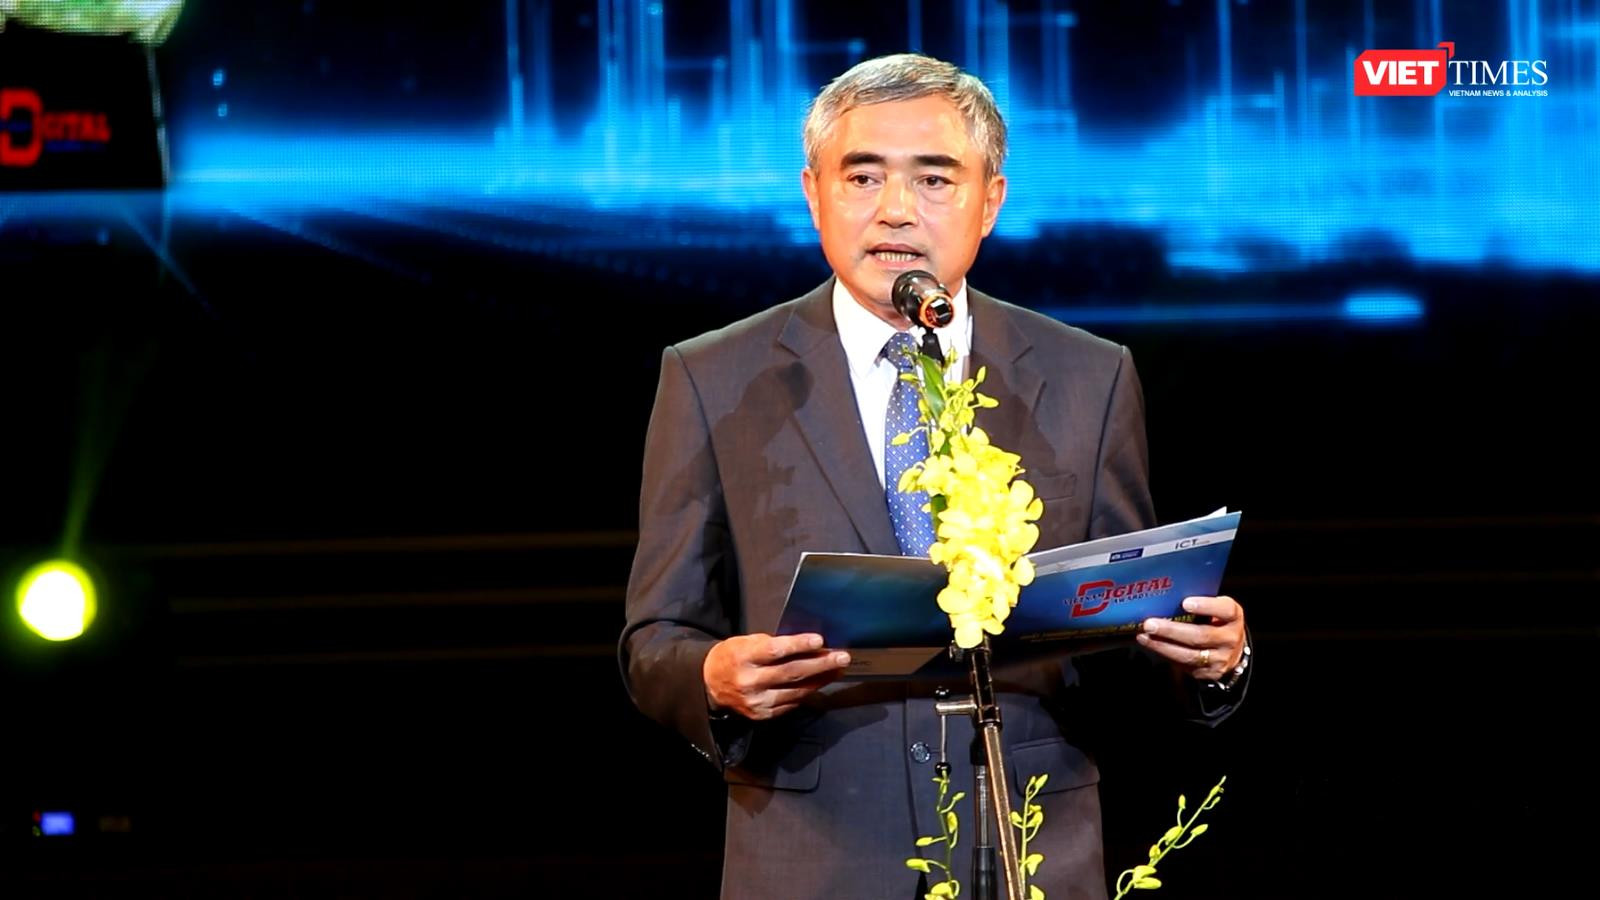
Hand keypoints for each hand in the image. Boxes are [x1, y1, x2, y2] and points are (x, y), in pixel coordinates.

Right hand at [703, 633, 850, 720]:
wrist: (711, 683)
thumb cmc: (734, 655)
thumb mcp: (748, 642)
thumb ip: (774, 645)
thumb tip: (810, 646)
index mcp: (744, 657)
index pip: (775, 651)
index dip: (799, 645)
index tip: (820, 640)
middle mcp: (750, 681)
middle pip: (791, 673)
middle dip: (821, 665)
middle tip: (842, 657)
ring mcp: (757, 701)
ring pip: (796, 691)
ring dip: (821, 680)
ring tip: (837, 669)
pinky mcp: (763, 715)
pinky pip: (792, 703)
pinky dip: (808, 692)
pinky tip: (820, 683)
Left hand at [1136, 596, 1245, 680]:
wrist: (1232, 651)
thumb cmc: (1217, 622)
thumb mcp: (1217, 610)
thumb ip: (1200, 604)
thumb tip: (1167, 596)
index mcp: (1234, 617)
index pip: (1226, 610)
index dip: (1206, 606)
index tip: (1185, 603)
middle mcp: (1230, 638)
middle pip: (1200, 636)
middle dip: (1171, 630)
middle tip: (1149, 624)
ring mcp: (1221, 658)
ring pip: (1189, 654)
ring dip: (1162, 645)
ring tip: (1144, 636)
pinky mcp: (1209, 673)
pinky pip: (1184, 665)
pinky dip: (1165, 654)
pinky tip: (1151, 645)